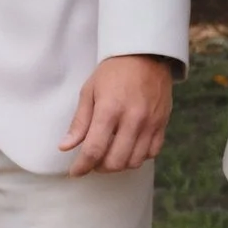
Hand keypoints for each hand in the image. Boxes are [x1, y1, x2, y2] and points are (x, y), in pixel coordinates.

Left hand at [60, 54, 173, 174]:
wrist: (146, 55)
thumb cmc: (114, 72)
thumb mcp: (89, 91)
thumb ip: (80, 122)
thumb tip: (65, 147)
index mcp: (109, 109)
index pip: (94, 150)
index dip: (82, 166)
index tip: (75, 171)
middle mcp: (132, 119)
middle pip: (115, 161)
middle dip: (99, 168)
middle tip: (93, 161)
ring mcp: (150, 122)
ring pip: (134, 161)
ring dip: (119, 164)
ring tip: (110, 155)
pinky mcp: (162, 123)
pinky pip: (152, 152)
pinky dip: (139, 156)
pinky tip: (129, 148)